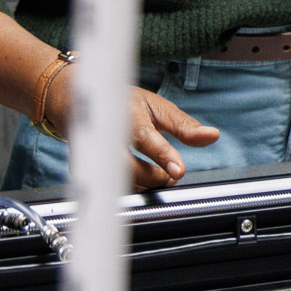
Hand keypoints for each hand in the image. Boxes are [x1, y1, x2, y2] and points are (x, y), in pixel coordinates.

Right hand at [45, 72, 220, 189]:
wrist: (78, 103)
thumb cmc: (124, 104)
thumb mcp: (157, 107)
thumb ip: (183, 125)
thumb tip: (212, 136)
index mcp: (126, 113)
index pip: (144, 136)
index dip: (162, 155)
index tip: (179, 171)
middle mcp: (105, 133)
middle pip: (127, 166)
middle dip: (153, 177)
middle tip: (172, 174)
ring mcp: (91, 153)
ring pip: (116, 181)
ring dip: (143, 185)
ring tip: (160, 176)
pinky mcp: (84, 169)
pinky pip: (108, 187)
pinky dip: (128, 187)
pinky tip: (140, 181)